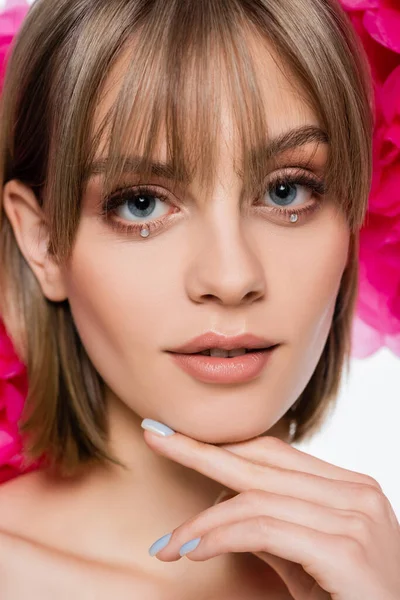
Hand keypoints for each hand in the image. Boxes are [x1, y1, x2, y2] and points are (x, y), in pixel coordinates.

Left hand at [142, 420, 399, 599]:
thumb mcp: (308, 563)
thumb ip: (274, 529)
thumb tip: (226, 507)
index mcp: (350, 488)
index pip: (273, 452)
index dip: (223, 443)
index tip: (178, 437)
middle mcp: (356, 493)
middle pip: (260, 462)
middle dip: (200, 450)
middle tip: (154, 435)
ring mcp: (356, 517)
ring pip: (256, 498)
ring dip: (203, 519)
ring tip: (168, 542)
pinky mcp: (347, 548)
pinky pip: (264, 529)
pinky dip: (220, 536)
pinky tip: (192, 549)